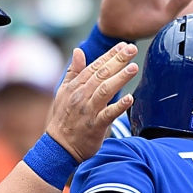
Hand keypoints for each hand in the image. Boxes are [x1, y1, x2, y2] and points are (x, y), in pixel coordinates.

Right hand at [47, 44, 136, 162]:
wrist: (59, 147)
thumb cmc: (63, 119)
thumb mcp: (64, 92)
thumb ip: (73, 71)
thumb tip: (78, 51)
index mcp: (76, 86)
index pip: (95, 66)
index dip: (110, 55)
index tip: (123, 45)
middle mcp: (81, 95)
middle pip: (101, 74)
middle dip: (117, 60)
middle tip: (132, 49)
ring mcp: (88, 110)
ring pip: (105, 90)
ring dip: (119, 78)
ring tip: (133, 67)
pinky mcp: (95, 125)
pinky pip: (108, 114)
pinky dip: (119, 106)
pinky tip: (130, 99)